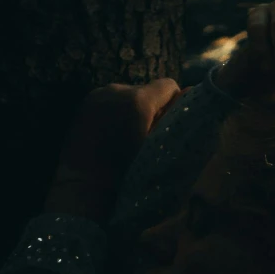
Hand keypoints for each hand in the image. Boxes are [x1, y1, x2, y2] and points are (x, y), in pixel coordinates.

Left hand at [43, 77, 181, 219]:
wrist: (85, 187)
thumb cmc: (126, 175)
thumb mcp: (155, 150)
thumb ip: (171, 121)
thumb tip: (189, 94)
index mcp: (138, 101)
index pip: (168, 86)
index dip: (174, 103)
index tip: (169, 122)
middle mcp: (118, 89)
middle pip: (146, 90)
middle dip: (150, 109)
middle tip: (145, 135)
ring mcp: (99, 94)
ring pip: (127, 95)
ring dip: (131, 111)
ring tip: (125, 137)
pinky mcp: (86, 103)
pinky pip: (109, 101)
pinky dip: (114, 113)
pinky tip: (110, 135)